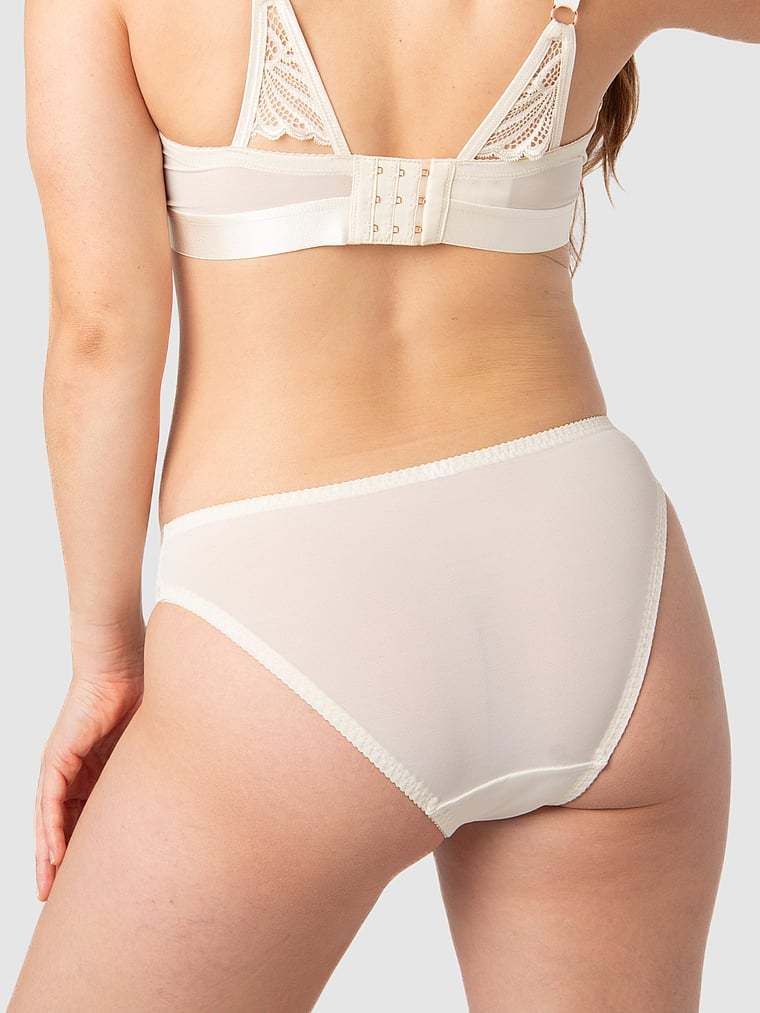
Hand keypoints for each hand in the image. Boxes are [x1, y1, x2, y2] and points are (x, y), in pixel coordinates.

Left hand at [35, 620, 144, 900]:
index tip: (99, 881)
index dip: (91, 848)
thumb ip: (162, 768)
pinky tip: (52, 855)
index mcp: (102, 769)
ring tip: (49, 888)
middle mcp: (79, 770)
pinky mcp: (58, 758)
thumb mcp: (154, 745)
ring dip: (49, 855)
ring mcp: (65, 764)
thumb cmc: (146, 691)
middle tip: (63, 898)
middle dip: (64, 862)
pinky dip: (50, 830)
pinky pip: (49, 802)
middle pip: (66, 824)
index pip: (91, 817)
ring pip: (52, 819)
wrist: (124, 661)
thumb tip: (199, 789)